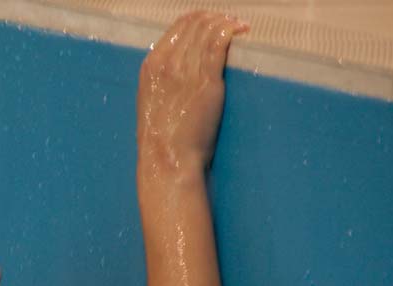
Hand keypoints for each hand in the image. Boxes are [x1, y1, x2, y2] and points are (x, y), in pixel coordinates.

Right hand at [137, 12, 247, 170]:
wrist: (168, 160)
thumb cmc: (162, 141)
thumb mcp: (153, 104)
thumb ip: (164, 83)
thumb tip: (182, 72)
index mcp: (150, 68)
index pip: (176, 29)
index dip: (197, 20)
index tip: (212, 22)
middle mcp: (166, 63)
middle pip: (193, 24)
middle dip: (214, 18)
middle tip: (230, 22)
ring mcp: (185, 71)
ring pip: (207, 30)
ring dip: (226, 22)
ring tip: (239, 25)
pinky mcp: (205, 81)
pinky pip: (219, 44)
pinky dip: (232, 31)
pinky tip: (242, 30)